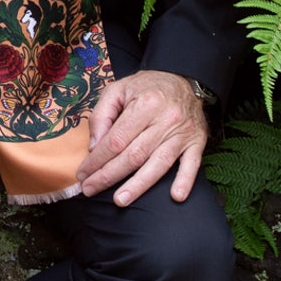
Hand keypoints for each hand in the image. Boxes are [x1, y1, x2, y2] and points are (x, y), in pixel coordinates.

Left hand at [78, 70, 207, 207]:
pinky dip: (185, 181)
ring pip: (159, 164)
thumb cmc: (146, 87)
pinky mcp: (197, 142)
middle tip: (90, 190)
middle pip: (134, 155)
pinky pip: (193, 164)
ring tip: (120, 200)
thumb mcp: (117, 90)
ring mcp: (183, 133)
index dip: (97, 160)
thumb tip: (94, 148)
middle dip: (109, 176)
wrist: (183, 79)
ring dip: (139, 185)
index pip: (116, 140)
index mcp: (145, 104)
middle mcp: (166, 119)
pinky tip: (175, 197)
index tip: (83, 173)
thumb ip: (102, 116)